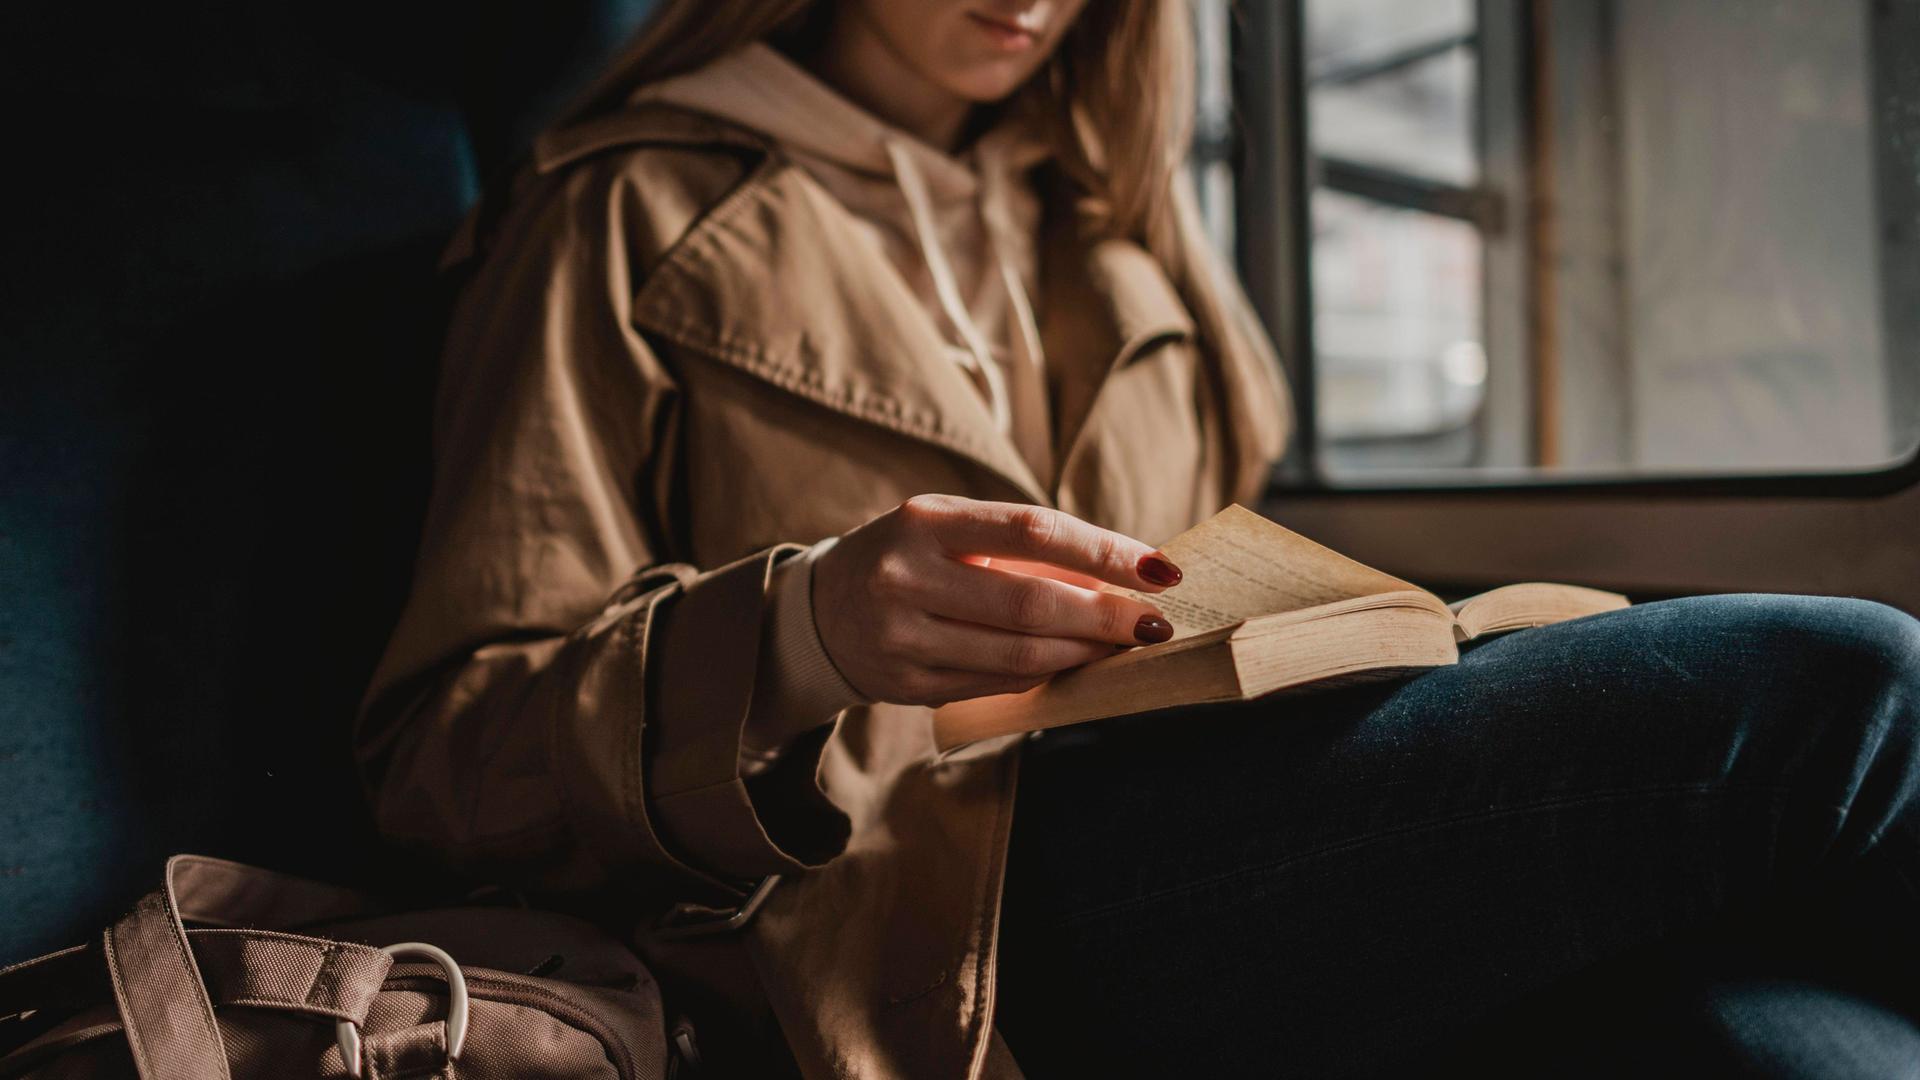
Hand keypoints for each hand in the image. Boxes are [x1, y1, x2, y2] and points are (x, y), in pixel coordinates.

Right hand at [812, 494, 1183, 706]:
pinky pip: (997, 684)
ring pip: (1019, 654)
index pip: (1034, 531)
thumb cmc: (910, 558)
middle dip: (1107, 615)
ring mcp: (904, 637)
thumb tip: (1122, 575)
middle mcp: (909, 577)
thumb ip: (1024, 547)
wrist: (821, 611)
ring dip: (1085, 652)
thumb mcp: (951, 529)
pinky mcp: (907, 685)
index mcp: (926, 521)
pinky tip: (1075, 663)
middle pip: (1032, 603)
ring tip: (1123, 644)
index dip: (1105, 552)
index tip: (1160, 568)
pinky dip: (1048, 674)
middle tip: (1156, 623)